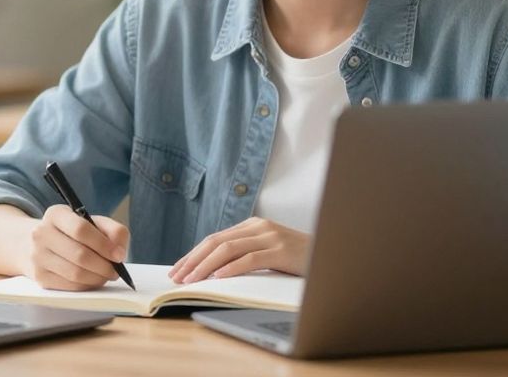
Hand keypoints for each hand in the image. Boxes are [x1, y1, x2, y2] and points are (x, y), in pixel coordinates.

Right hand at [25, 205, 129, 290]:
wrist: (37, 244)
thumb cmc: (72, 232)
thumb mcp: (92, 222)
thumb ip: (112, 230)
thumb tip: (120, 252)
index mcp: (56, 214)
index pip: (81, 230)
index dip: (103, 245)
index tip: (119, 255)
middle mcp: (41, 234)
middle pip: (79, 255)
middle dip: (104, 266)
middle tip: (116, 270)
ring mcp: (38, 257)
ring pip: (75, 273)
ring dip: (97, 278)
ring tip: (106, 275)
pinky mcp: (39, 277)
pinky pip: (70, 286)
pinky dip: (87, 285)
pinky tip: (93, 280)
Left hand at [168, 217, 308, 283]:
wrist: (331, 256)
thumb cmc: (298, 259)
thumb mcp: (268, 253)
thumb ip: (246, 254)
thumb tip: (213, 272)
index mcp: (253, 226)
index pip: (215, 239)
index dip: (193, 254)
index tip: (177, 269)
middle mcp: (259, 227)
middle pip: (216, 241)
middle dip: (192, 260)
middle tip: (176, 277)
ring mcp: (270, 237)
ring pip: (228, 249)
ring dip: (205, 266)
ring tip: (191, 280)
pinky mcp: (280, 250)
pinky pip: (249, 259)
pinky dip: (231, 269)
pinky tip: (218, 279)